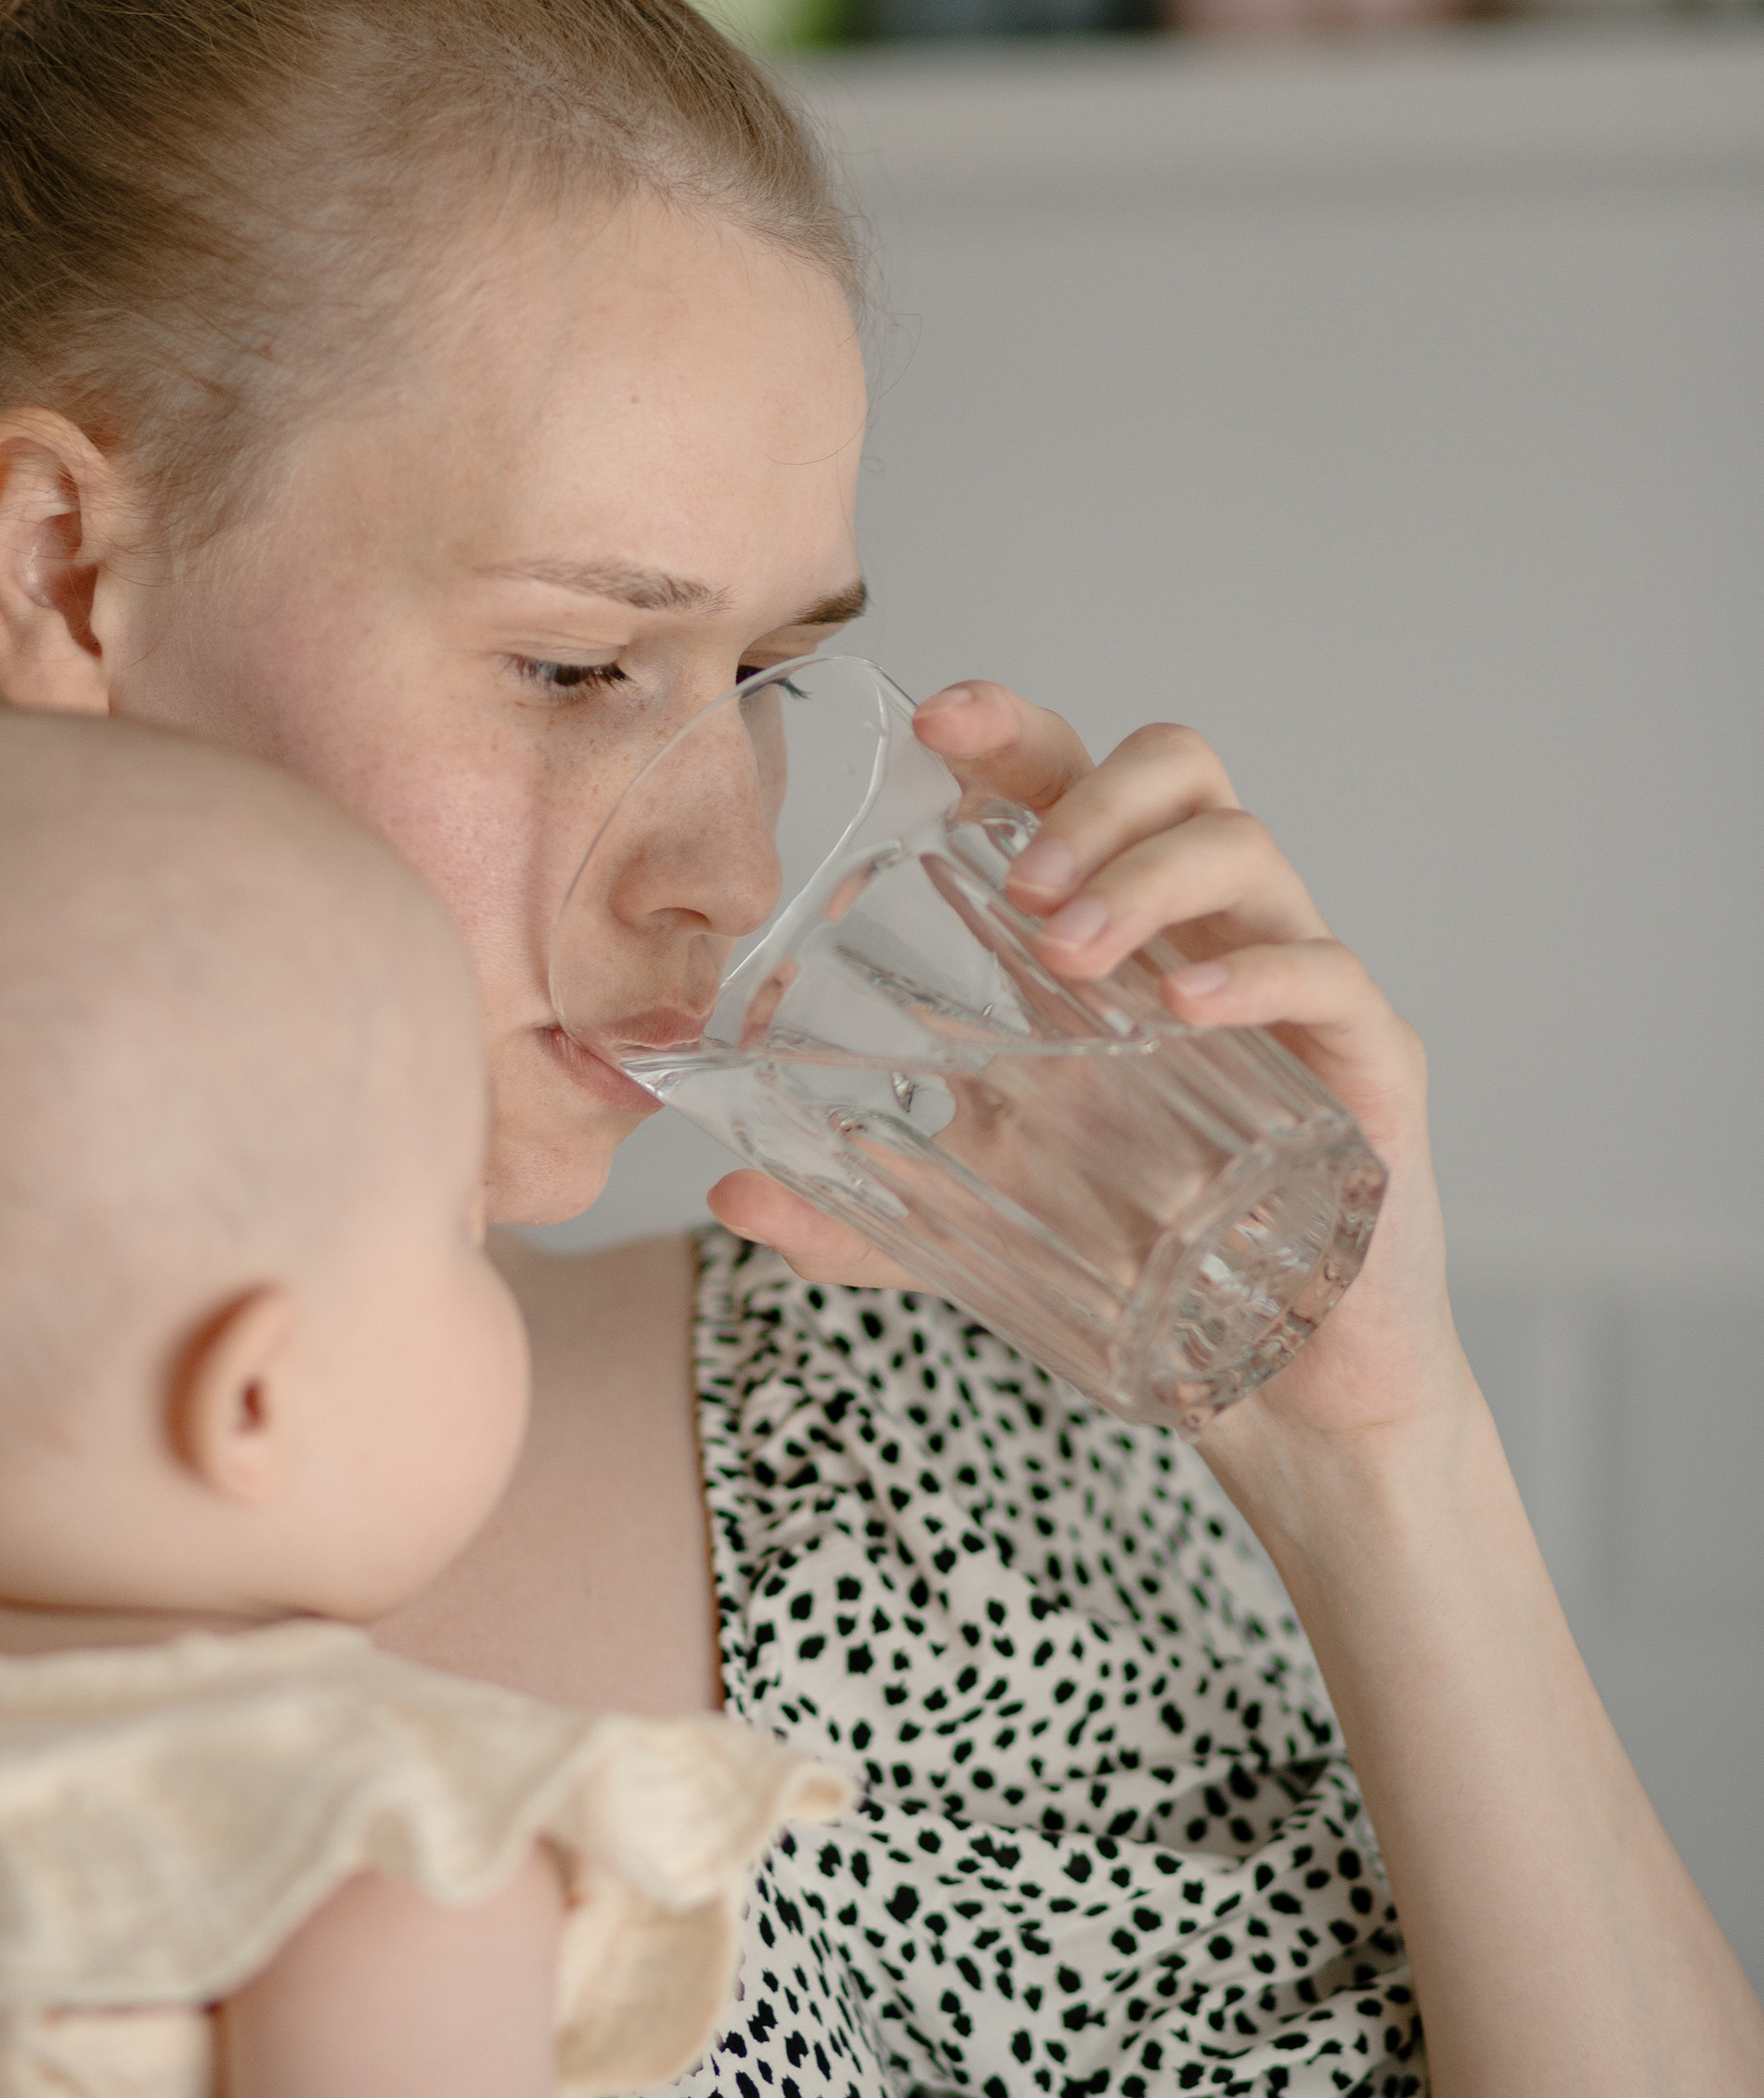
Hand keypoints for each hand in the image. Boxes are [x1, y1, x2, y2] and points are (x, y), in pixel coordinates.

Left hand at [709, 679, 1470, 1467]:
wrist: (1291, 1374)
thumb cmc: (1148, 1255)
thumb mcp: (981, 1223)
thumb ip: (862, 1211)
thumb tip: (728, 1201)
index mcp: (1119, 931)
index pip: (1072, 777)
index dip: (1013, 728)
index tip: (936, 723)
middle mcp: (1209, 927)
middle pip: (1177, 768)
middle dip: (1086, 794)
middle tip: (1014, 884)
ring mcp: (1294, 980)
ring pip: (1246, 844)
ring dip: (1143, 875)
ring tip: (1065, 951)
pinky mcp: (1369, 1057)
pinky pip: (1329, 969)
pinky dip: (1253, 969)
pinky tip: (1182, 1006)